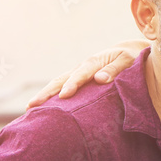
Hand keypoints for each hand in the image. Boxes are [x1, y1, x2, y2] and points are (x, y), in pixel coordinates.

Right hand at [26, 40, 148, 107]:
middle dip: (47, 92)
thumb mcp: (128, 61)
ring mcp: (78, 73)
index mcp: (94, 62)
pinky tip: (41, 108)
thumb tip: (100, 79)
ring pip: (58, 83)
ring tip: (29, 108)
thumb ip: (115, 69)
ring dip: (44, 95)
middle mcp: (82, 67)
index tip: (64, 96)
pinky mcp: (78, 79)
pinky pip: (62, 86)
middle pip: (62, 79)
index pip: (81, 75)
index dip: (72, 84)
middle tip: (32, 105)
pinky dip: (51, 96)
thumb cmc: (131, 58)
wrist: (130, 52)